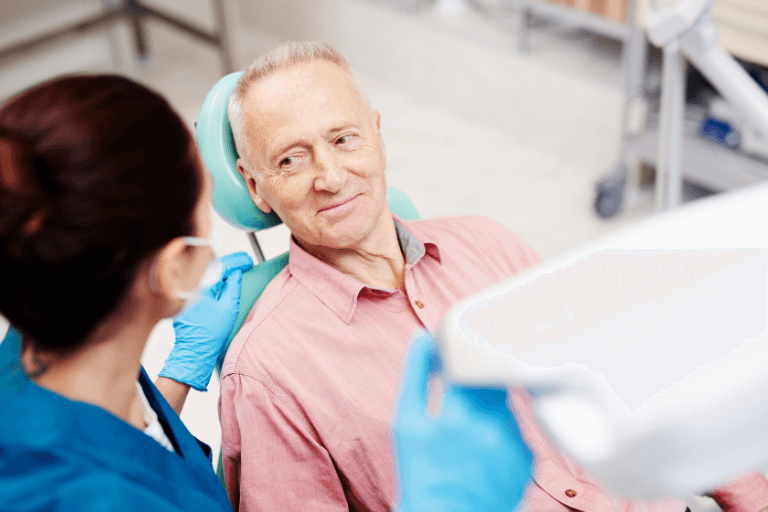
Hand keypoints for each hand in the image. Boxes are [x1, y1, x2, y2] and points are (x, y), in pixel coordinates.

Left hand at [159, 252, 252, 390]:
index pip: (220, 266)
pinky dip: (213, 280)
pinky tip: (223, 280)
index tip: (248, 261)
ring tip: (237, 269)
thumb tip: (236, 273)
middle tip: (245, 262)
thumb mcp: (229, 309)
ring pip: (205, 275)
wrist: (194, 352)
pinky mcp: (185, 301)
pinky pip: (200, 284)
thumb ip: (233, 287)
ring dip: (221, 271)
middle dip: (229, 263)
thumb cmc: (211, 334)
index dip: (236, 261)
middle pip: (211, 268)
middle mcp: (190, 287)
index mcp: (200, 287)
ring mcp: (185, 293)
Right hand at [392, 331, 532, 511]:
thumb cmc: (421, 471)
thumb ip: (414, 374)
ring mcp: (514, 444)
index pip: (471, 362)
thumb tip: (423, 337)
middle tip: (464, 390)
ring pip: (508, 402)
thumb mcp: (406, 423)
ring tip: (471, 424)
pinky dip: (504, 427)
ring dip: (492, 403)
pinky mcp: (529, 459)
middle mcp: (493, 428)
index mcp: (459, 414)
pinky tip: (486, 444)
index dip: (463, 357)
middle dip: (479, 378)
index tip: (456, 358)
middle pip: (494, 379)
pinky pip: (519, 427)